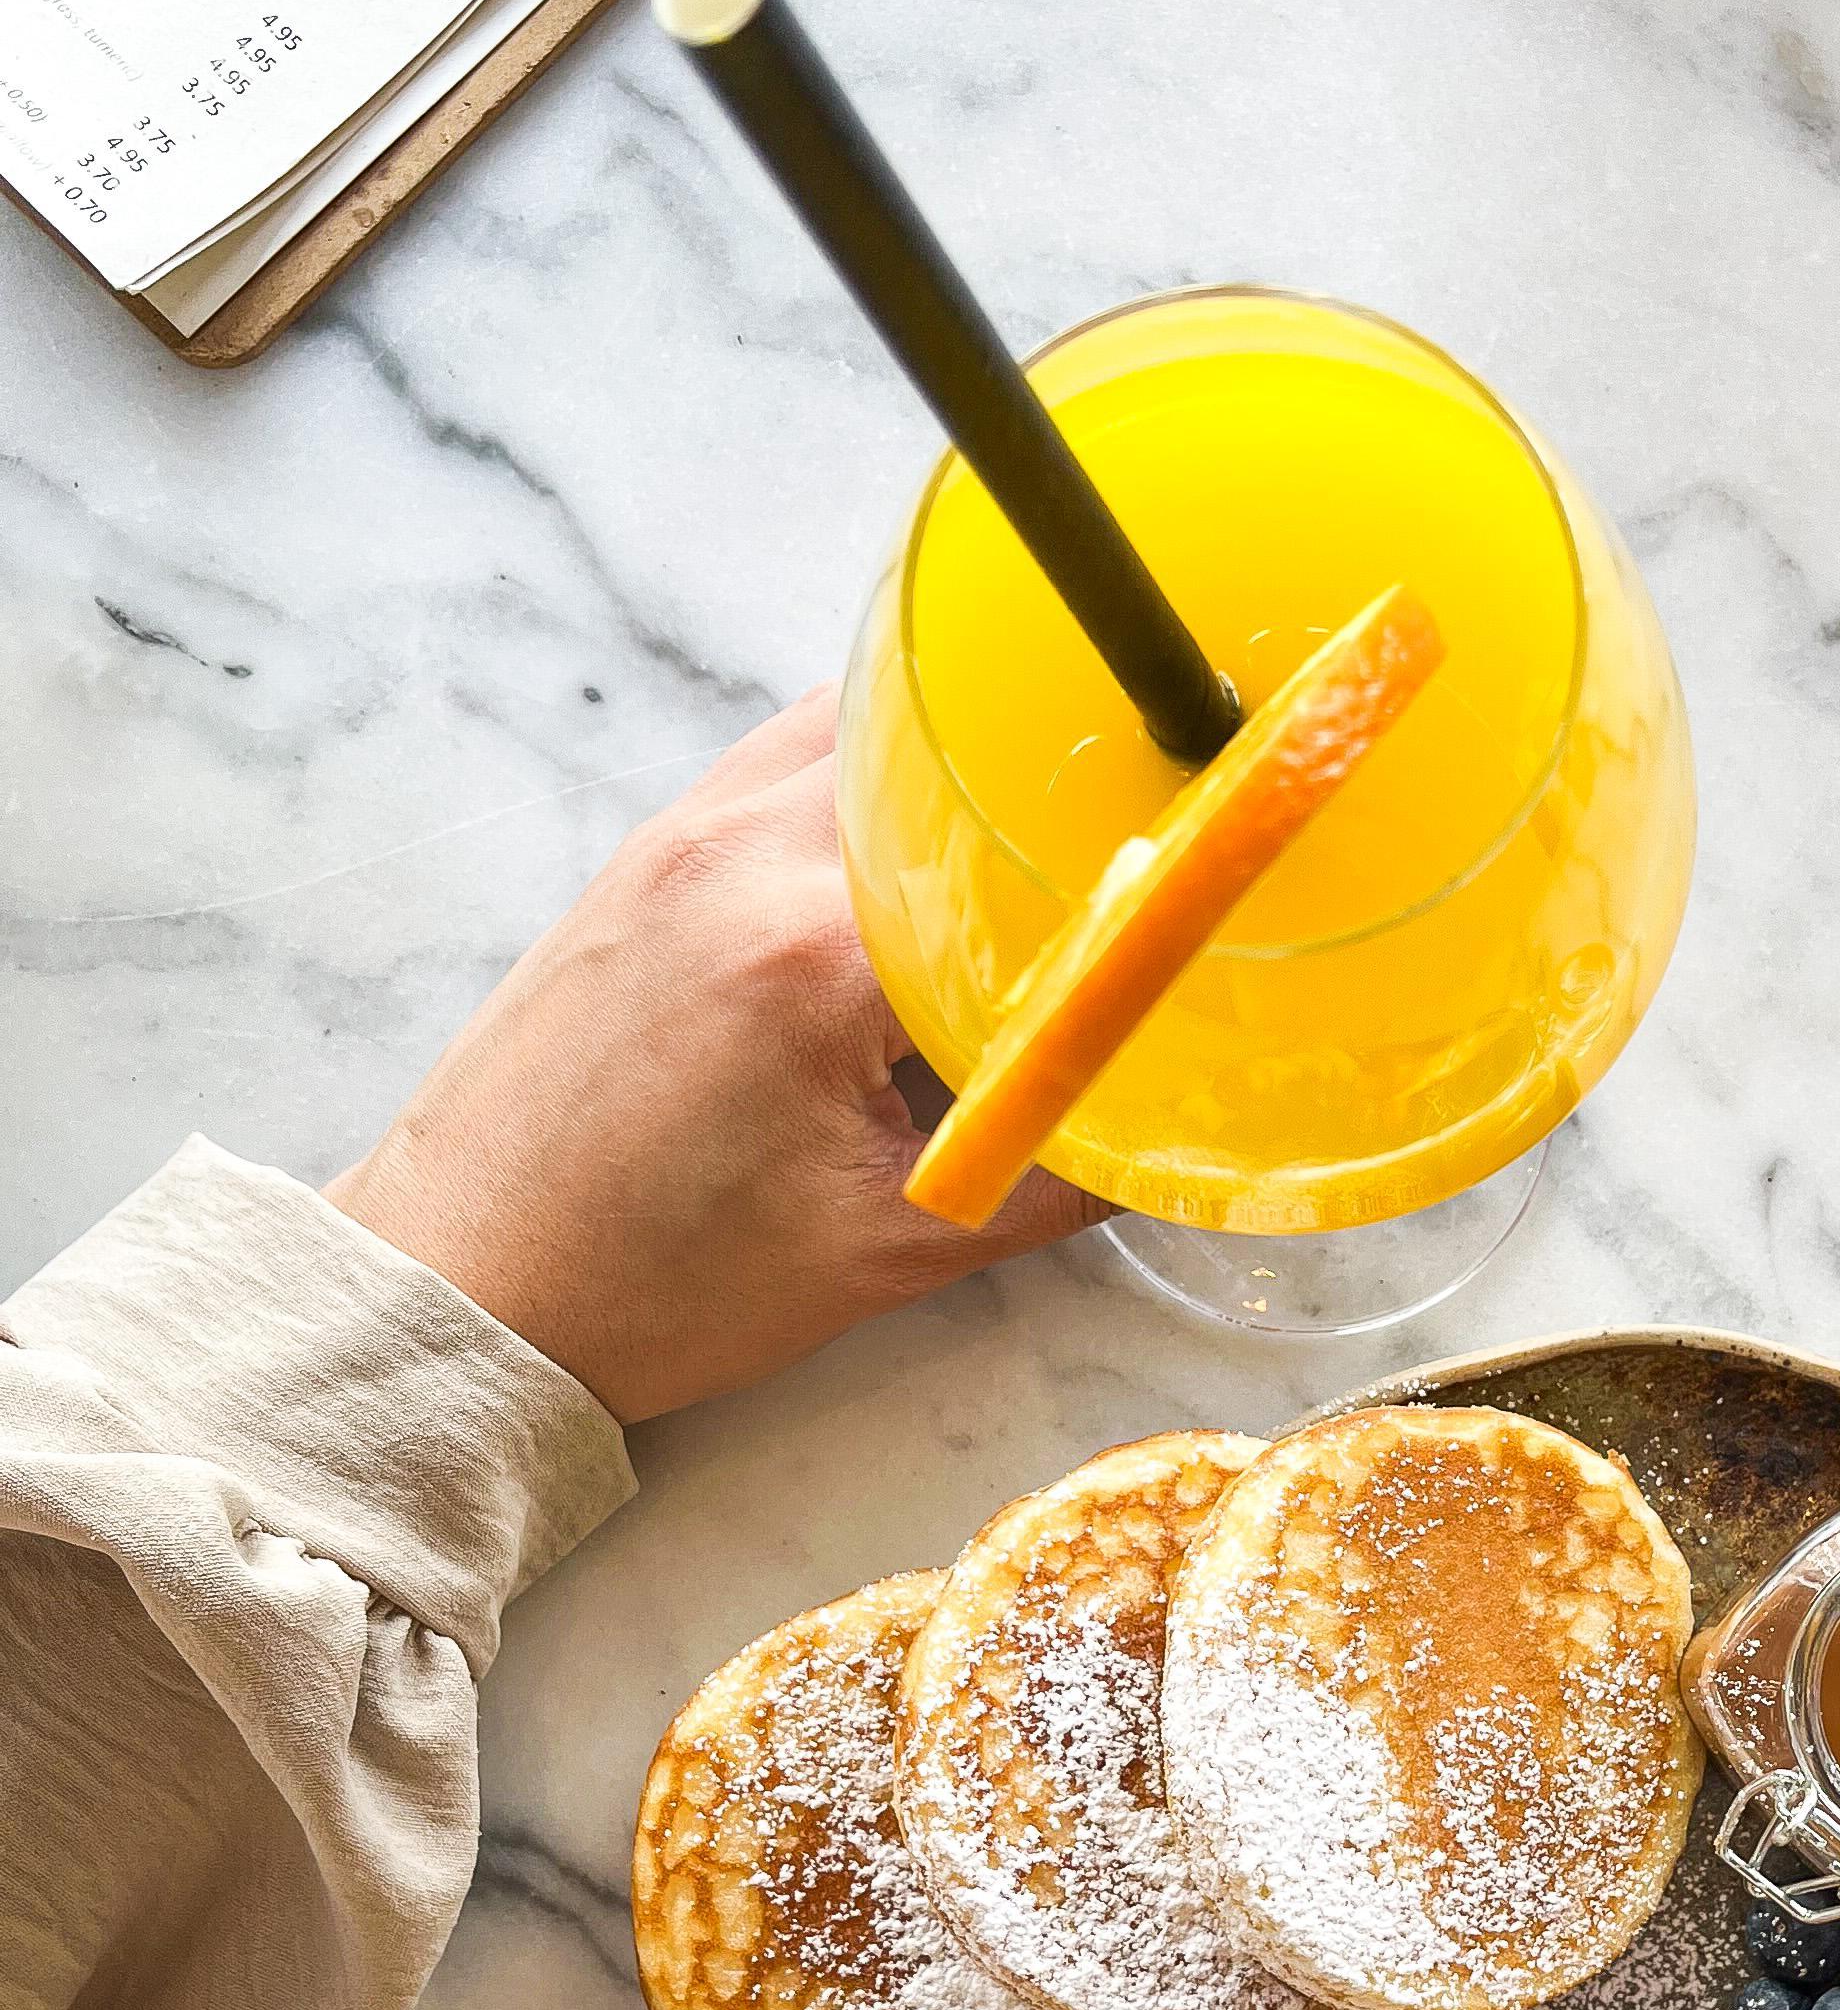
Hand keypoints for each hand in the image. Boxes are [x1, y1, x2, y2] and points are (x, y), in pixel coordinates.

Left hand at [329, 690, 1098, 1422]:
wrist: (463, 1284)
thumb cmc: (651, 1284)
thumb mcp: (887, 1254)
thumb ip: (1053, 1183)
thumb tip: (1173, 1139)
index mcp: (814, 953)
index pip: (1025, 851)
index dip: (1129, 853)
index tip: (1206, 875)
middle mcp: (746, 854)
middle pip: (956, 748)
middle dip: (1055, 787)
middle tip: (1142, 838)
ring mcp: (686, 832)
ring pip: (868, 725)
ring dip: (961, 769)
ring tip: (1041, 841)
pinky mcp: (651, 847)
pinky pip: (792, 757)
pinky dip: (873, 778)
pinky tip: (924, 854)